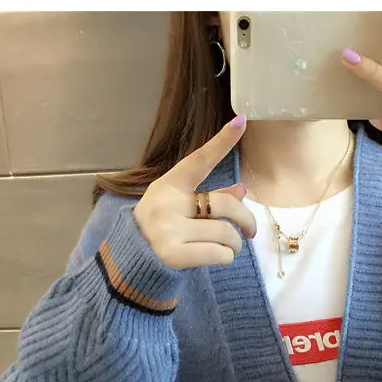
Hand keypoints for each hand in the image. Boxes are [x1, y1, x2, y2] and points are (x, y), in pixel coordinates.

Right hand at [133, 116, 256, 269]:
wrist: (131, 260)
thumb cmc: (163, 230)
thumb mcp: (180, 207)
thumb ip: (210, 198)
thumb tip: (241, 190)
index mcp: (169, 185)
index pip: (199, 160)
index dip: (222, 141)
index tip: (242, 121)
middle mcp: (167, 204)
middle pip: (225, 204)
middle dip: (246, 219)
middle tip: (250, 231)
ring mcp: (168, 229)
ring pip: (225, 232)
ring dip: (236, 244)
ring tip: (230, 248)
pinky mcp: (173, 254)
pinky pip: (219, 254)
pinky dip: (227, 257)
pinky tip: (220, 258)